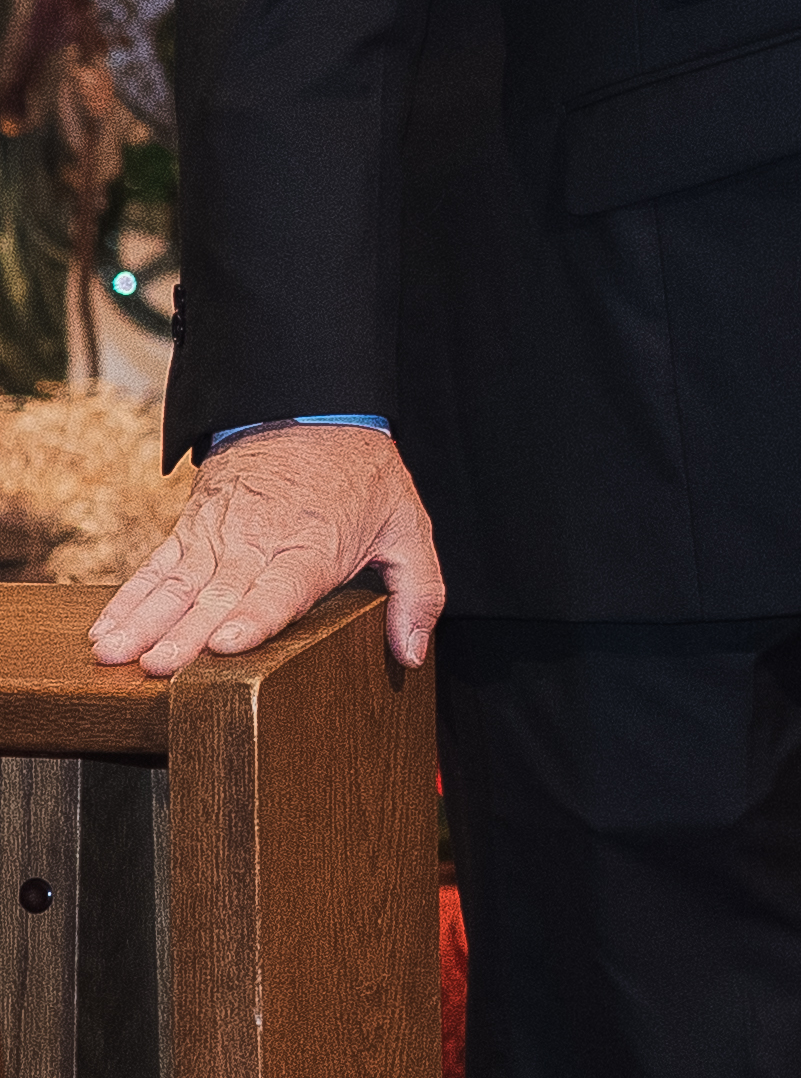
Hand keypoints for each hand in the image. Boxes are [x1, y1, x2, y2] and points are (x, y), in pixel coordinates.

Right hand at [88, 424, 445, 675]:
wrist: (311, 410)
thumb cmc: (362, 478)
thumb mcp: (409, 526)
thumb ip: (419, 592)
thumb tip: (412, 652)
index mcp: (313, 549)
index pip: (283, 588)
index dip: (255, 616)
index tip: (226, 642)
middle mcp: (259, 545)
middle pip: (219, 594)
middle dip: (185, 633)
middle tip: (157, 666)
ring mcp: (219, 538)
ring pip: (177, 585)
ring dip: (143, 621)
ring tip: (114, 654)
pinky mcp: (191, 532)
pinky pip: (155, 569)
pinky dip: (128, 600)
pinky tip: (103, 631)